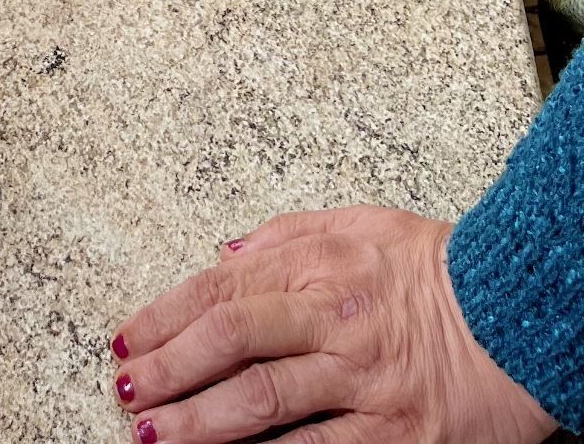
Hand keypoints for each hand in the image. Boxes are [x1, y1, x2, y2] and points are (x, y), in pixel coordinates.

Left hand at [109, 204, 554, 443]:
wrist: (520, 313)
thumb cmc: (441, 270)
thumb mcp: (362, 224)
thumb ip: (287, 235)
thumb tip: (226, 253)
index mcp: (319, 263)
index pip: (220, 289)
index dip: (164, 316)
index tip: (128, 338)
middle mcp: (333, 318)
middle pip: (229, 339)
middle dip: (167, 368)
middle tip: (126, 389)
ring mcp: (361, 379)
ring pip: (260, 399)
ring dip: (196, 421)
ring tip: (151, 434)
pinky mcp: (393, 435)